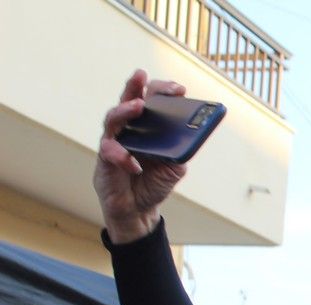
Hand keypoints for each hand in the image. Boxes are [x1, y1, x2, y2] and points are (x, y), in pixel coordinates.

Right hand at [94, 70, 187, 243]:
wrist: (138, 208)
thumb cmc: (153, 181)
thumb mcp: (174, 166)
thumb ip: (180, 151)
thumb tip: (190, 138)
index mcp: (147, 126)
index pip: (153, 100)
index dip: (163, 91)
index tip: (179, 89)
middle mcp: (129, 128)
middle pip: (129, 100)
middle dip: (135, 85)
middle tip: (141, 74)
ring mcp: (115, 140)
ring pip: (114, 118)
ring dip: (125, 110)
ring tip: (138, 106)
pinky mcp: (105, 158)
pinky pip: (111, 152)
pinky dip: (124, 157)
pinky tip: (135, 164)